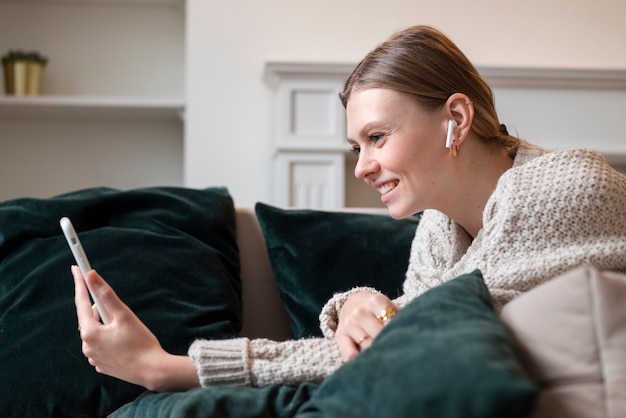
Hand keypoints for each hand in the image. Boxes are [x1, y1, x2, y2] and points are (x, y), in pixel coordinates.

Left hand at [73, 266, 198, 391]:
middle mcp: (87, 346)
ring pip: (96, 332)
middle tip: (118, 309)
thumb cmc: (140, 342)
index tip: (76, 268)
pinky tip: (123, 341)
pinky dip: (108, 338)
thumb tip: (91, 276)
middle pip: (89, 318)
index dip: (80, 283)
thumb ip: (106, 295)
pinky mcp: (102, 365)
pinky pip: (101, 345)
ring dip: (105, 325)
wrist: (152, 371)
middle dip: (100, 309)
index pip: (81, 302)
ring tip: (125, 328)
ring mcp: (93, 358)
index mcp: (90, 332)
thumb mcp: (124, 315)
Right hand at [335, 291, 398, 360]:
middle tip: (399, 354)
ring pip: (367, 346)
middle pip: (379, 335)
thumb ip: (402, 316)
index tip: (405, 341)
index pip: (391, 321)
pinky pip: (350, 354)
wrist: (352, 303)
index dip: (398, 332)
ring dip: (376, 353)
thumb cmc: (379, 310)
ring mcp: (349, 323)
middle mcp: (361, 311)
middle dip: (388, 344)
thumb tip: (416, 332)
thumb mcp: (390, 307)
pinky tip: (369, 361)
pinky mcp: (340, 335)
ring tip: (386, 358)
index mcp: (376, 301)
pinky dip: (360, 360)